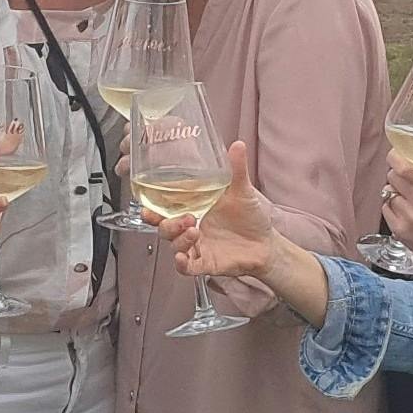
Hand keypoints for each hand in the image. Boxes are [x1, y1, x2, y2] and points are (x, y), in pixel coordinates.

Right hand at [161, 141, 280, 282]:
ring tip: (194, 230)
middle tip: (185, 217)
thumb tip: (238, 145)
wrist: (266, 244)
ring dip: (179, 239)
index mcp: (193, 209)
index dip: (152, 208)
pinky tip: (182, 256)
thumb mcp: (242, 191)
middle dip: (167, 223)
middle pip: (164, 228)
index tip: (146, 205)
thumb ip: (236, 169)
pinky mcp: (205, 263)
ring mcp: (196, 247)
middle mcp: (190, 228)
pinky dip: (181, 263)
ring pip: (174, 245)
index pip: (164, 209)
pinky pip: (186, 267)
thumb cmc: (250, 218)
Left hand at [383, 154, 412, 259]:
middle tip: (405, 179)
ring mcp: (410, 217)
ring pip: (388, 193)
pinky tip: (404, 210)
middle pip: (393, 177)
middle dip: (397, 175)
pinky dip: (392, 207)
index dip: (394, 158)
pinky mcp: (400, 230)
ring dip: (395, 192)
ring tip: (408, 197)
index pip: (403, 167)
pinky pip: (385, 209)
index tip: (395, 157)